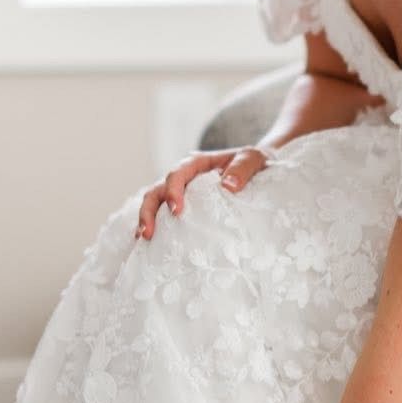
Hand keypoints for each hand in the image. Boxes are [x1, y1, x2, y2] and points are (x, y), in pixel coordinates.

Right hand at [135, 144, 276, 239]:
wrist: (257, 169)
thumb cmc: (254, 163)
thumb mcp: (253, 159)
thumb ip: (243, 168)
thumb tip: (228, 185)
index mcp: (198, 163)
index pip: (178, 174)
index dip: (173, 191)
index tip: (177, 211)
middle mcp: (184, 177)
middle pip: (157, 190)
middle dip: (149, 211)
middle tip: (148, 233)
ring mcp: (182, 193)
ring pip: (155, 203)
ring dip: (147, 220)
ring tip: (144, 239)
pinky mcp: (185, 207)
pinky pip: (164, 215)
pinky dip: (156, 227)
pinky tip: (151, 244)